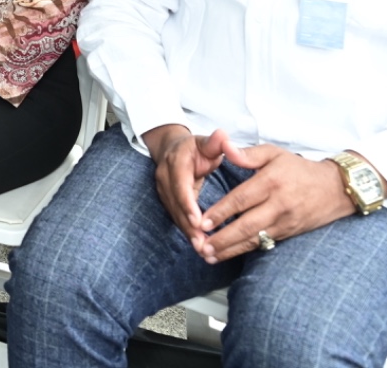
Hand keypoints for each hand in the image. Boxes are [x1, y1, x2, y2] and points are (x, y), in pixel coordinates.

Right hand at [142, 124, 225, 243]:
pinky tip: (198, 244)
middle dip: (189, 226)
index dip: (188, 204)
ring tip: (202, 249)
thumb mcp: (206, 142)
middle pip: (176, 205)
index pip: (180, 185)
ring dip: (188, 232)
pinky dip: (186, 230)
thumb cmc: (194, 147)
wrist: (172, 148)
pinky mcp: (166, 200)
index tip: (198, 221)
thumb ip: (215, 142)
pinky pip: (176, 216)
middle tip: (203, 245)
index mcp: (175, 162)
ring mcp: (163, 189)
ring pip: (175, 213)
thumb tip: (223, 136)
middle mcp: (165, 177)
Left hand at [190, 139, 355, 262]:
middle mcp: (279, 205)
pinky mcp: (288, 233)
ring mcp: (285, 222)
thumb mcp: (274, 153)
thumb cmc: (298, 168)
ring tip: (209, 256)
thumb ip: (248, 154)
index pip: (242, 199)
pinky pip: (264, 243)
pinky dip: (245, 250)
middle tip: (201, 246)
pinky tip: (228, 254)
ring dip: (231, 249)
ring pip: (255, 239)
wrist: (335, 189)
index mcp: (272, 182)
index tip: (203, 222)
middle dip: (223, 238)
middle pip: (247, 224)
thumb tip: (225, 147)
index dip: (222, 212)